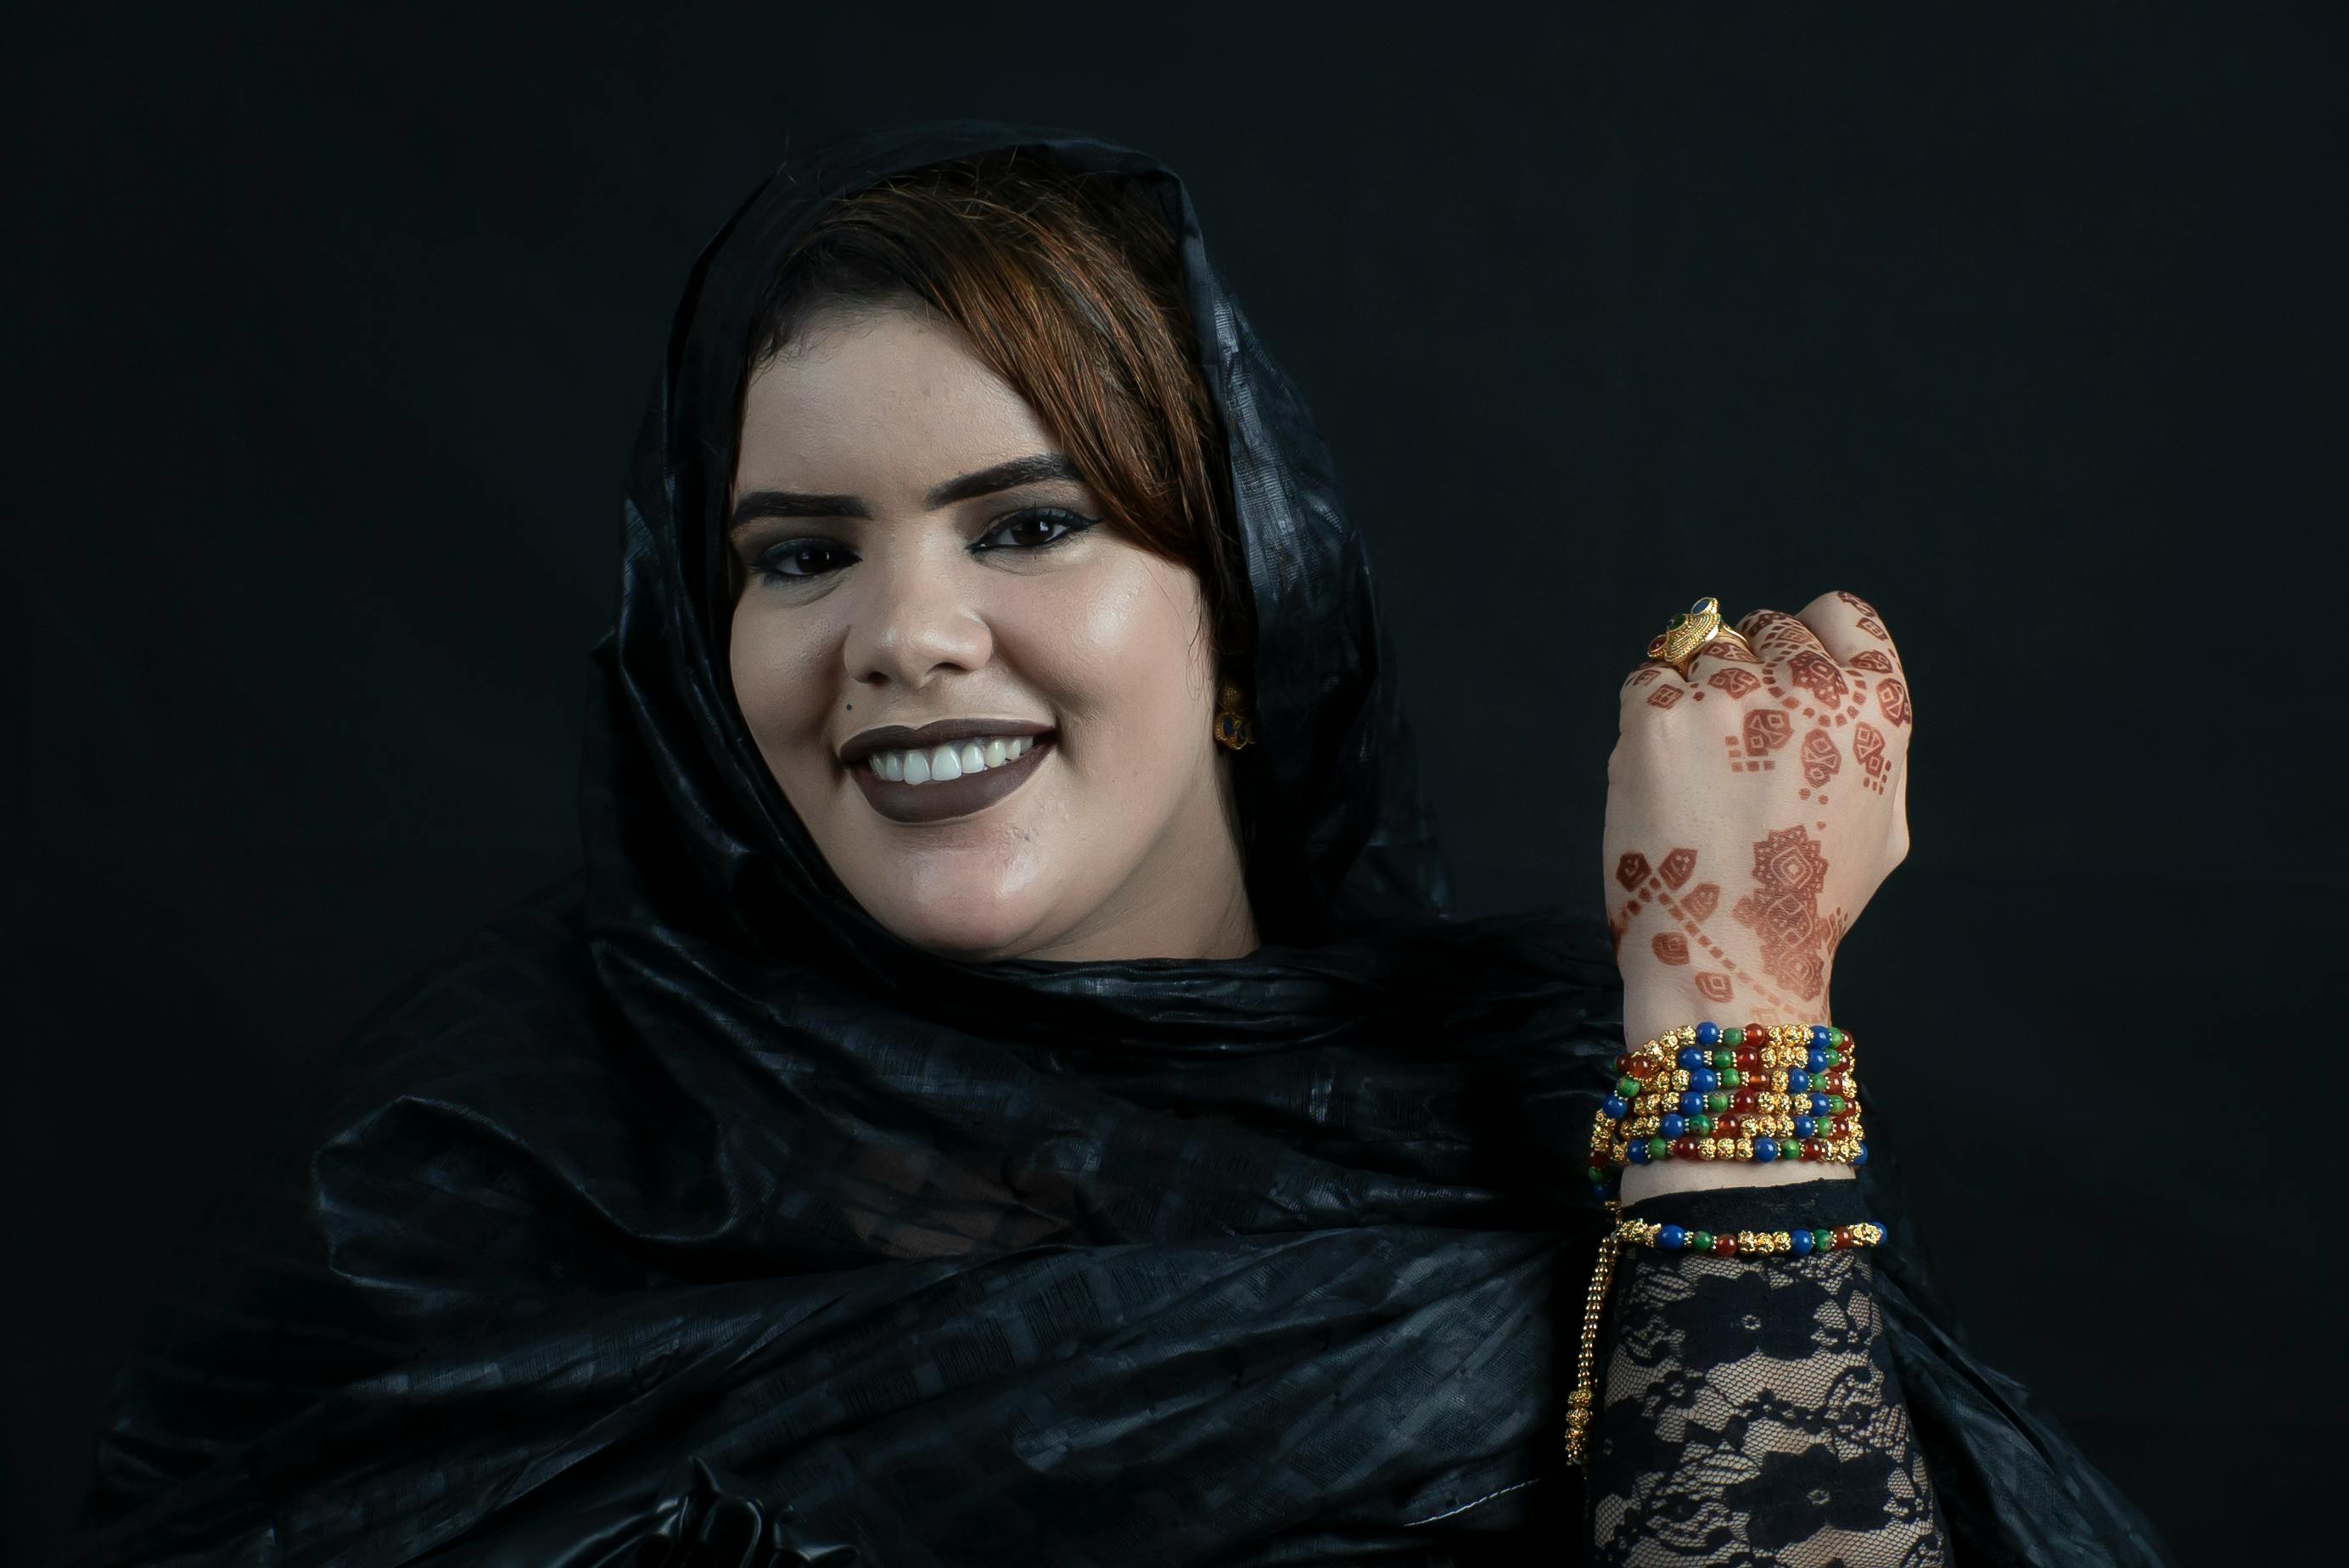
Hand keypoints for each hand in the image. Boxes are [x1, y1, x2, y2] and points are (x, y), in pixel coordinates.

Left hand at [1602, 591, 1912, 1053]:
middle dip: (1749, 671)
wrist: (1730, 963)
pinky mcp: (1658, 719)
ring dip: (1695, 698)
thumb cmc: (1805, 903)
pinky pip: (1647, 680)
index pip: (1840, 613)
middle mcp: (1811, 692)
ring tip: (1701, 778)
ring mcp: (1731, 700)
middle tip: (1738, 752)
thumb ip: (1870, 739)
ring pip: (1700, 650)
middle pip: (1766, 627)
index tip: (1788, 674)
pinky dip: (1647, 719)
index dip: (1809, 637)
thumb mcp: (1882, 821)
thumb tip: (1843, 677)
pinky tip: (1663, 778)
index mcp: (1879, 712)